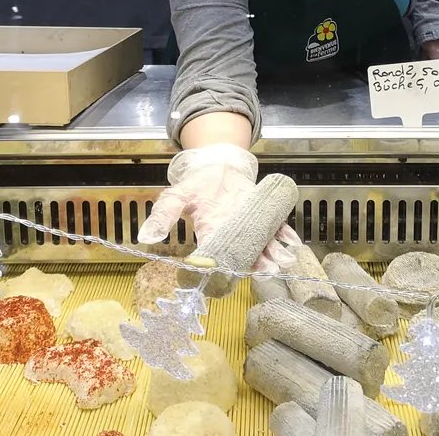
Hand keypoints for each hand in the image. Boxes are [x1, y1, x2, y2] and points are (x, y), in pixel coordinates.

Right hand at [137, 143, 299, 272]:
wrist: (218, 165)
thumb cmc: (199, 183)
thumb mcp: (177, 195)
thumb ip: (164, 214)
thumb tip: (145, 237)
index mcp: (211, 235)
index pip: (218, 258)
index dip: (226, 268)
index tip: (233, 272)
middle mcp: (232, 235)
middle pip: (246, 256)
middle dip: (258, 264)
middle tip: (268, 269)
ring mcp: (249, 227)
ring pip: (263, 246)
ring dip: (274, 254)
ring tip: (284, 259)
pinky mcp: (262, 215)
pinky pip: (275, 228)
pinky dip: (284, 235)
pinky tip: (293, 240)